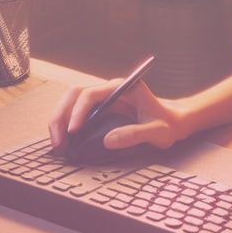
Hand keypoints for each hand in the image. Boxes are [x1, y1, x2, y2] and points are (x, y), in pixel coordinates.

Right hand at [47, 77, 186, 153]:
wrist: (173, 122)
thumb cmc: (168, 124)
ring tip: (58, 144)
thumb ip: (135, 134)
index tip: (74, 132)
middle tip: (59, 141)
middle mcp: (109, 90)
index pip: (91, 94)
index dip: (79, 112)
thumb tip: (108, 141)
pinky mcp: (99, 110)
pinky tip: (63, 141)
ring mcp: (102, 99)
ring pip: (71, 101)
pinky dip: (65, 125)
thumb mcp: (157, 132)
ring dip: (60, 120)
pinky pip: (76, 112)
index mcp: (122, 87)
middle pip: (74, 94)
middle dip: (61, 116)